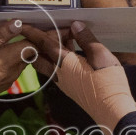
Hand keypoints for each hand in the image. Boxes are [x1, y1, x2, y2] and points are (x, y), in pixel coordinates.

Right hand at [0, 20, 34, 99]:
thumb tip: (17, 24)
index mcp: (8, 61)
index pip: (32, 45)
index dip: (30, 33)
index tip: (21, 25)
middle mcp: (12, 73)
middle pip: (28, 55)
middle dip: (24, 42)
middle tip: (13, 30)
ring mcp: (6, 81)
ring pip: (20, 63)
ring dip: (16, 52)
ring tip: (3, 42)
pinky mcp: (0, 87)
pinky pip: (11, 72)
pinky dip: (8, 62)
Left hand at [21, 21, 135, 134]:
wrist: (112, 110)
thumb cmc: (108, 82)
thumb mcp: (100, 55)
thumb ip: (86, 39)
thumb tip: (75, 25)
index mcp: (63, 63)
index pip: (43, 44)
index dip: (33, 32)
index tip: (22, 24)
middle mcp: (58, 73)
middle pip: (40, 54)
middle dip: (41, 40)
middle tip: (53, 28)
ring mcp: (63, 81)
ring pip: (49, 61)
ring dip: (52, 48)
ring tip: (67, 35)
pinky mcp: (70, 86)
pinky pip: (58, 67)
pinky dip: (60, 56)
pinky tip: (73, 49)